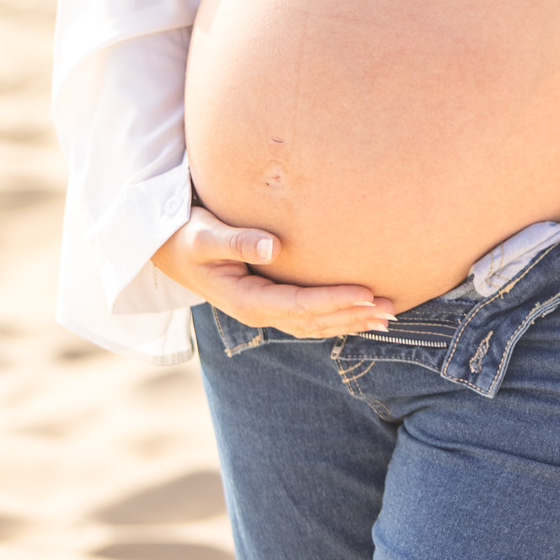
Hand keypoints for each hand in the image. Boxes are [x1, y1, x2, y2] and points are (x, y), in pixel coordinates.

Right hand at [151, 207, 396, 336]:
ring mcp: (264, 309)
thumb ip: (236, 240)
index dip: (335, 301)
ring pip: (315, 324)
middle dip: (353, 316)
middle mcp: (259, 312)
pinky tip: (359, 309)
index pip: (300, 307)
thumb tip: (273, 247)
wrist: (168, 247)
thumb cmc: (187, 235)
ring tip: (387, 315)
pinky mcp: (269, 300)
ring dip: (351, 320)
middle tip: (391, 310)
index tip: (367, 292)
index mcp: (246, 301)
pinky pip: (308, 315)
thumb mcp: (204, 236)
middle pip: (314, 322)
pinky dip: (336, 314)